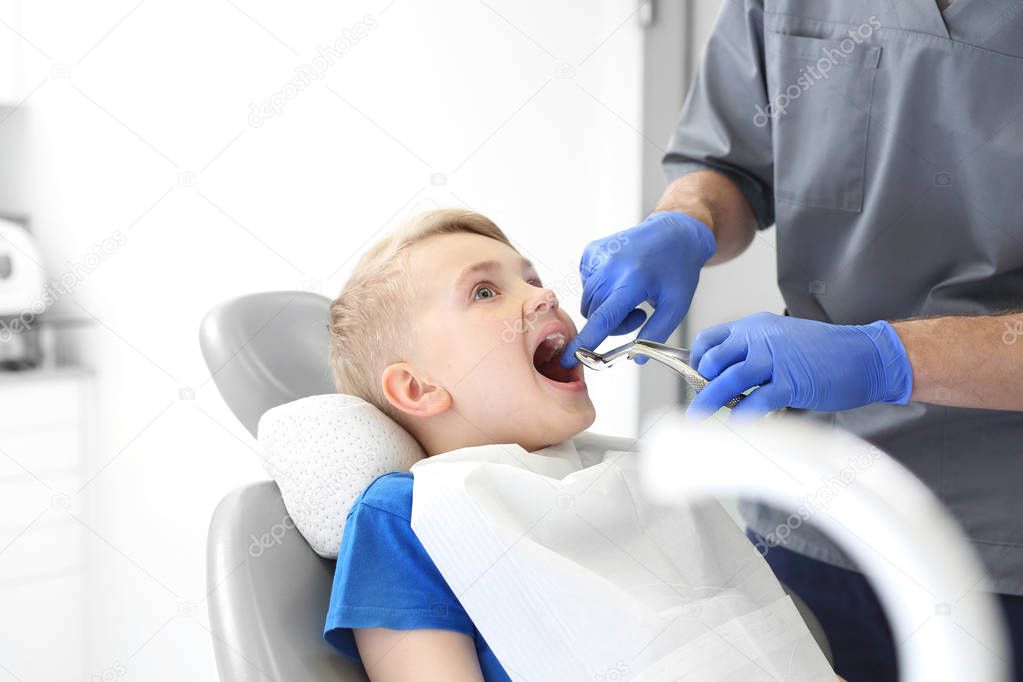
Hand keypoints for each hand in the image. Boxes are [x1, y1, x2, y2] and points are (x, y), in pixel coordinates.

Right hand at [561, 211, 715, 366]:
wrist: (673, 233)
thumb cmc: (677, 269)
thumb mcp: (677, 305)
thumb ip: (656, 333)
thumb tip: (636, 357)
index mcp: (632, 280)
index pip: (602, 319)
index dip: (585, 342)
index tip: (570, 358)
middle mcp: (609, 266)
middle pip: (594, 315)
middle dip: (613, 323)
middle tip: (638, 313)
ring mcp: (597, 256)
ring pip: (588, 303)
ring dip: (606, 308)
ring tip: (631, 295)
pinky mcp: (590, 252)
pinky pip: (586, 286)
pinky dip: (601, 290)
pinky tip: (620, 279)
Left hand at [687, 312, 912, 419]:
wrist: (866, 355)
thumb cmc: (826, 352)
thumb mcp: (783, 340)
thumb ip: (755, 353)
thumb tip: (727, 375)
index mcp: (756, 327)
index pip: (711, 339)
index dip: (698, 359)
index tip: (694, 375)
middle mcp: (761, 339)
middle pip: (715, 360)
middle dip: (700, 382)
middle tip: (697, 399)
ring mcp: (775, 360)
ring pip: (728, 380)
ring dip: (710, 400)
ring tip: (699, 415)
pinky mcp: (790, 382)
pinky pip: (756, 401)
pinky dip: (743, 415)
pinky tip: (737, 424)